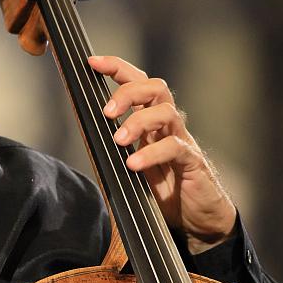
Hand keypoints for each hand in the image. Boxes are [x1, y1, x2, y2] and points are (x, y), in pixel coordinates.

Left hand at [89, 55, 235, 254]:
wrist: (199, 220)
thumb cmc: (165, 191)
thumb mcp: (132, 167)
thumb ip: (114, 150)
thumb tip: (83, 133)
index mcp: (151, 123)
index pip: (138, 83)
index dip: (117, 68)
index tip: (92, 62)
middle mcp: (168, 126)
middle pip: (155, 88)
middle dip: (128, 92)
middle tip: (107, 112)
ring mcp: (182, 142)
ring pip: (166, 112)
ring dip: (138, 121)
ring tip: (118, 140)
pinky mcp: (192, 162)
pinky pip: (174, 148)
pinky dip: (151, 153)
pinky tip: (133, 164)